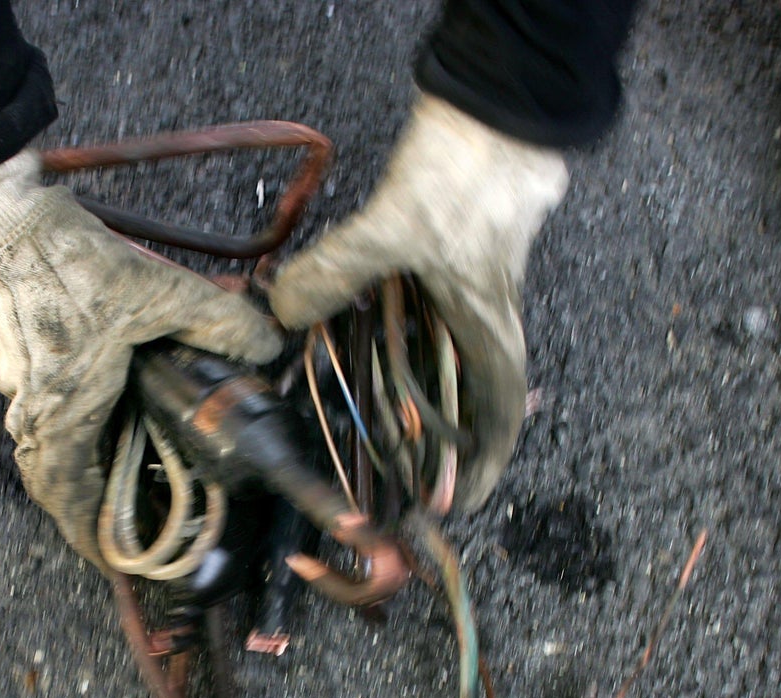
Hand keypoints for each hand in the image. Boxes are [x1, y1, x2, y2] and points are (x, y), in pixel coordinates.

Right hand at [0, 149, 281, 564]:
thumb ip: (217, 321)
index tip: (109, 558)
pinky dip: (71, 418)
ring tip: (122, 458)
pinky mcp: (8, 352)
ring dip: (82, 457)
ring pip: (48, 440)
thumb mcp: (156, 290)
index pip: (68, 495)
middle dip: (89, 500)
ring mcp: (13, 380)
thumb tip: (266, 344)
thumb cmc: (60, 262)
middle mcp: (31, 406)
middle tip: (124, 512)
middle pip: (57, 475)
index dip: (88, 534)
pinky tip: (102, 397)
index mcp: (64, 410)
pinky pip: (38, 405)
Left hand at [268, 94, 568, 510]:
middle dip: (445, 449)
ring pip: (454, 364)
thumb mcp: (393, 229)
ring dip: (425, 399)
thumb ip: (334, 271)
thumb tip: (284, 310)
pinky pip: (436, 324)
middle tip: (408, 479)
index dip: (481, 469)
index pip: (497, 418)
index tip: (454, 506)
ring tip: (384, 427)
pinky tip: (373, 340)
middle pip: (476, 402)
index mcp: (489, 327)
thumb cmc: (464, 174)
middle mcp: (490, 318)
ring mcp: (478, 289)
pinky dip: (409, 345)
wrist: (497, 108)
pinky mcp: (460, 261)